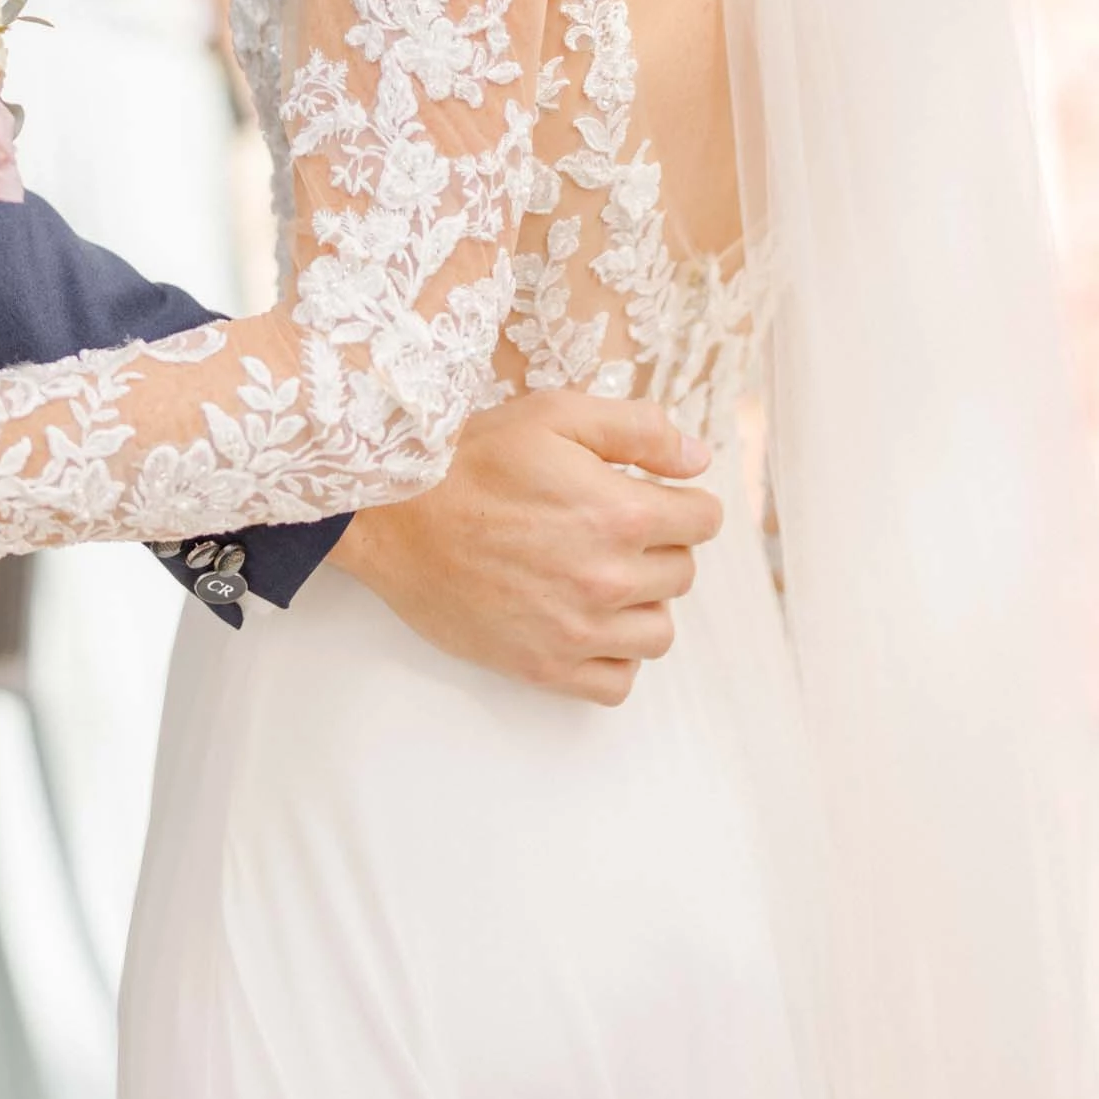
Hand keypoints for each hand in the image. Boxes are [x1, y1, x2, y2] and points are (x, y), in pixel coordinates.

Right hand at [329, 393, 721, 704]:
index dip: (681, 502)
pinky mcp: (545, 667)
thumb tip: (698, 459)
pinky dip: (613, 657)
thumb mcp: (555, 415)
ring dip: (640, 604)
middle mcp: (609, 578)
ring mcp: (578, 630)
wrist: (395, 516)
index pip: (703, 521)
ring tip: (598, 578)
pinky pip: (618, 682)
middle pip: (681, 574)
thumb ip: (637, 430)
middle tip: (609, 530)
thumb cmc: (472, 460)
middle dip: (657, 547)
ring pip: (658, 632)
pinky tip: (585, 623)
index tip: (652, 498)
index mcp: (620, 512)